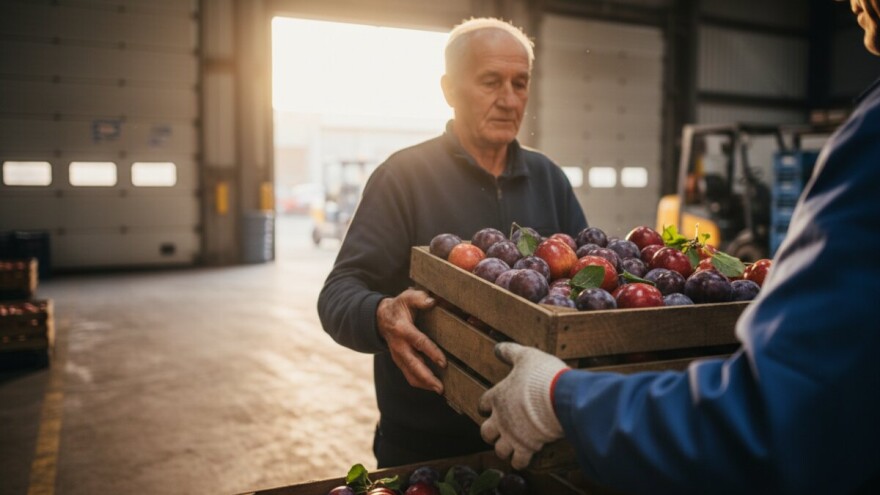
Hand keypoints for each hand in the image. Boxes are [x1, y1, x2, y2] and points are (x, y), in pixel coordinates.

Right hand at [376, 288, 444, 393]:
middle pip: (413, 365)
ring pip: (410, 374)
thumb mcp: (407, 298)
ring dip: (424, 384)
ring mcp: (397, 356)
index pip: (419, 342)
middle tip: (440, 387)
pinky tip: (432, 386)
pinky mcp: (399, 362)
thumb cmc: (399, 306)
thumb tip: (432, 301)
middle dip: (427, 377)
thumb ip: (419, 298)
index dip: (431, 352)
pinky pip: (409, 375)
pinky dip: (420, 383)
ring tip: (440, 390)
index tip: (444, 362)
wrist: (380, 318)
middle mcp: (399, 345)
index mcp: (402, 329)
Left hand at [479, 342, 568, 468]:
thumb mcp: (525, 356)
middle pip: (486, 432)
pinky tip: (524, 459)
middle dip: (490, 433)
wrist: (557, 396)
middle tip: (499, 431)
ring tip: (511, 447)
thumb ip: (510, 352)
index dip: (485, 406)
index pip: (483, 404)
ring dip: (504, 449)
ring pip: (499, 449)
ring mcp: (512, 434)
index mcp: (497, 396)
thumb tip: (497, 348)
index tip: (488, 408)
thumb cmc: (541, 374)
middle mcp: (500, 418)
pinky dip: (520, 462)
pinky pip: (518, 461)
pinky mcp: (526, 447)